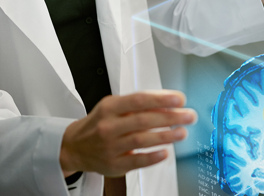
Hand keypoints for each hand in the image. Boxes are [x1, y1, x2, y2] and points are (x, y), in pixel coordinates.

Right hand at [59, 90, 196, 176]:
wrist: (74, 147)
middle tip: (189, 116)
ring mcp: (111, 147)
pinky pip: (136, 161)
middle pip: (143, 120)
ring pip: (141, 140)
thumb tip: (166, 102)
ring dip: (166, 136)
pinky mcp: (114, 164)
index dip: (161, 99)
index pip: (138, 100)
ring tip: (182, 132)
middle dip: (170, 117)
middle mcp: (108, 126)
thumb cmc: (98, 123)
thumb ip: (136, 105)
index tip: (179, 99)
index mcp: (109, 107)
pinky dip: (153, 157)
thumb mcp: (112, 107)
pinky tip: (166, 152)